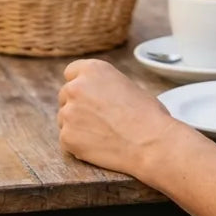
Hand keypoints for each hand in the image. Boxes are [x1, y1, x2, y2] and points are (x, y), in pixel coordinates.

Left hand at [58, 59, 177, 177]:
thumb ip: (103, 85)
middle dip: (77, 104)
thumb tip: (95, 94)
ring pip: (65, 118)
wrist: (150, 142)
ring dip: (77, 124)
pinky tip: (98, 145)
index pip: (71, 72)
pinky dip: (78, 143)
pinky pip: (67, 139)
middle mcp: (76, 87)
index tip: (87, 94)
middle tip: (97, 117)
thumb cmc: (146, 113)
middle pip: (65, 95)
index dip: (81, 84)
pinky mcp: (66, 137)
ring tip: (102, 133)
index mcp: (93, 69)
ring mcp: (68, 113)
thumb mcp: (125, 84)